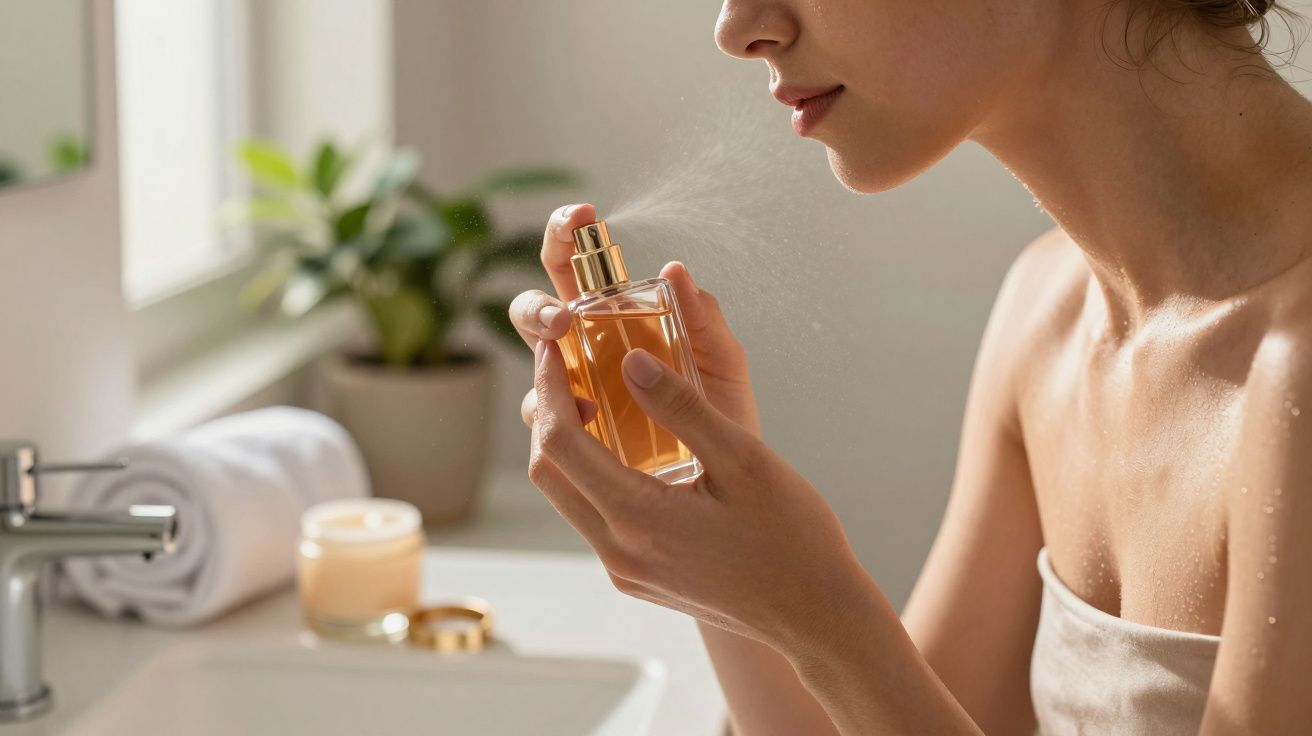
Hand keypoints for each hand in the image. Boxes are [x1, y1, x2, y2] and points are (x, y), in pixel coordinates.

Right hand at [509, 203, 760, 436]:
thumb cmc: (721, 410)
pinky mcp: (576, 437)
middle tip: (562, 319)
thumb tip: (675, 269)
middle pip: (532, 312)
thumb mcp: (723, 361)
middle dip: (536, 308)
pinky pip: (547, 421)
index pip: (574, 265)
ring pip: (535, 366)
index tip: (582, 215)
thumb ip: (704, 318)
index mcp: (613, 316)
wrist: (730, 479)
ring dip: (542, 364)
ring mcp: (574, 392)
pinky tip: (589, 412)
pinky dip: (559, 412)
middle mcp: (583, 349)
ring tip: (570, 367)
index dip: (566, 233)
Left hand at [509, 204, 865, 652]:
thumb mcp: (743, 458)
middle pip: (549, 471)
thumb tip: (631, 361)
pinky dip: (592, 474)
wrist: (815, 614)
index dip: (549, 387)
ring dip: (568, 445)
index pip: (560, 442)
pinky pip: (594, 518)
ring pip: (567, 496)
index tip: (554, 346)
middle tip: (567, 367)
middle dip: (548, 413)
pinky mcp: (637, 578)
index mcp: (638, 518)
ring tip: (594, 398)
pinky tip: (623, 447)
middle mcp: (618, 552)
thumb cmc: (791, 536)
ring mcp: (624, 571)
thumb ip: (682, 408)